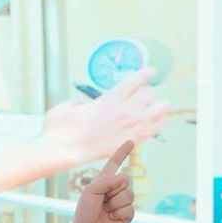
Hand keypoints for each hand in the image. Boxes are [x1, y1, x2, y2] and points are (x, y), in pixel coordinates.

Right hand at [39, 66, 169, 168]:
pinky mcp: (129, 145)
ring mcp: (128, 130)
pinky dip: (156, 126)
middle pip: (149, 95)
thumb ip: (79, 103)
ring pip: (158, 114)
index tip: (151, 71)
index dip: (145, 74)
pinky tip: (156, 123)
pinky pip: (152, 132)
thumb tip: (83, 107)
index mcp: (109, 100)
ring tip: (161, 106)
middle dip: (146, 93)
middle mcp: (123, 113)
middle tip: (143, 94)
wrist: (62, 151)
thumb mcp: (67, 106)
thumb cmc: (60, 128)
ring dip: (160, 108)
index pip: (135, 82)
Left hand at [65, 140, 135, 222]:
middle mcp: (115, 190)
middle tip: (101, 203)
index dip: (122, 152)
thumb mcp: (91, 192)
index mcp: (104, 182)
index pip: (114, 164)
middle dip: (111, 191)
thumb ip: (106, 181)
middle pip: (124, 180)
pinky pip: (130, 208)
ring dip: (115, 204)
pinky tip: (112, 219)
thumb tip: (125, 177)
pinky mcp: (128, 214)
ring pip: (128, 194)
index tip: (131, 141)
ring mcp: (122, 202)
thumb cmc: (85, 212)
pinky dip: (119, 213)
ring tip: (106, 211)